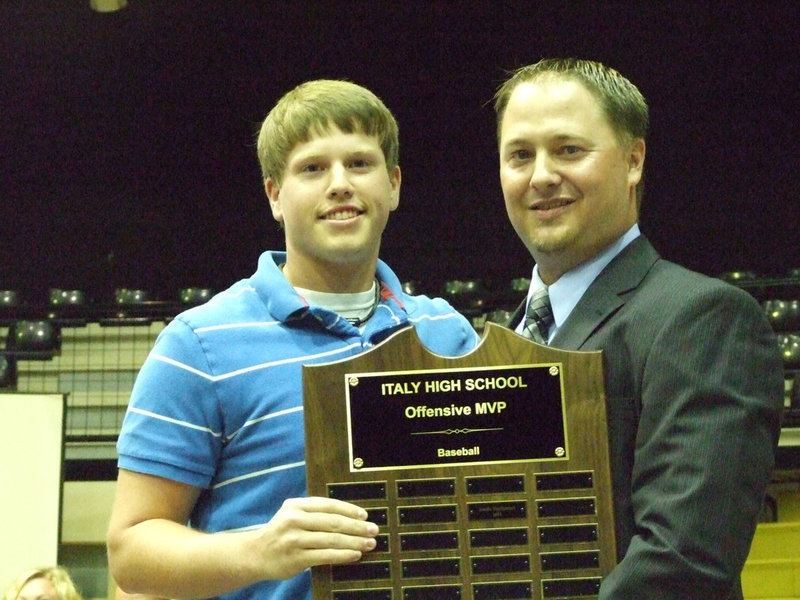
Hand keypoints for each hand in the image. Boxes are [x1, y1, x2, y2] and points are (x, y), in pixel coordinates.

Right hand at [253, 496, 377, 579]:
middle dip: (357, 527)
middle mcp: (294, 519)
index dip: (349, 510)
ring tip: (369, 544)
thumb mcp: (292, 514)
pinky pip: (325, 556)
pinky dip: (343, 555)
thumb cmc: (281, 533)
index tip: (365, 516)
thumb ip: (315, 513)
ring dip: (354, 542)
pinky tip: (355, 555)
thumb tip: (350, 517)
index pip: (328, 505)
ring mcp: (294, 539)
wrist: (256, 554)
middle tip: (373, 530)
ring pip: (331, 539)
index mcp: (295, 505)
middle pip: (333, 522)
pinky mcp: (296, 558)